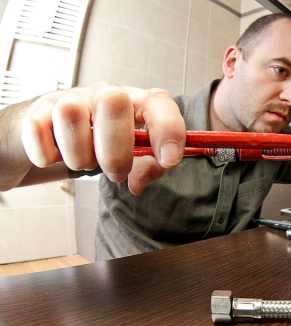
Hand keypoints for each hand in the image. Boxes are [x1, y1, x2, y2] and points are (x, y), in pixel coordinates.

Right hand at [20, 84, 185, 194]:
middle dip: (116, 151)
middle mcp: (106, 94)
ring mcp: (70, 99)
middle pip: (113, 101)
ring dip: (79, 155)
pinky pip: (38, 132)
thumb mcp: (134, 156)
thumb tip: (137, 183)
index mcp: (137, 102)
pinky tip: (56, 156)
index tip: (168, 160)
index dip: (168, 130)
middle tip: (115, 172)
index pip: (159, 102)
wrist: (56, 134)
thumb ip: (148, 168)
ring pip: (71, 115)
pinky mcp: (38, 111)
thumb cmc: (105, 144)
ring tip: (85, 161)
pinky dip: (47, 156)